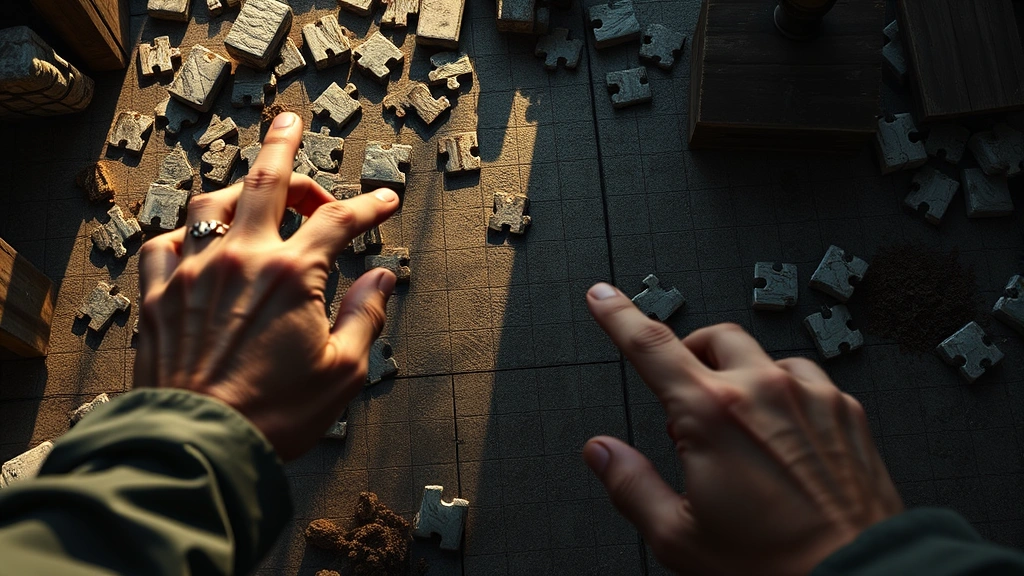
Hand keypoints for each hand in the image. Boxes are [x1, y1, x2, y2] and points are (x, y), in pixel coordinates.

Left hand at [135, 112, 400, 459]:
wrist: (199, 446)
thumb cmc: (275, 415)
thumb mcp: (343, 372)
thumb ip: (365, 315)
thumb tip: (383, 277)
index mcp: (292, 275)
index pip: (339, 220)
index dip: (369, 205)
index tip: (385, 201)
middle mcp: (241, 259)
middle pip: (266, 180)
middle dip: (283, 144)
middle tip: (289, 120)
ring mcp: (193, 272)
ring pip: (211, 204)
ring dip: (235, 186)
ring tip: (250, 185)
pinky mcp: (158, 296)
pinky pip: (164, 244)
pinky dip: (183, 234)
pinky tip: (195, 241)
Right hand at [583, 283, 902, 575]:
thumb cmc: (774, 565)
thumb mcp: (680, 537)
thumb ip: (631, 485)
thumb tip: (601, 452)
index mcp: (714, 414)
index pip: (650, 346)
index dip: (620, 316)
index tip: (604, 296)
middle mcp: (764, 391)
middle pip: (712, 338)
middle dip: (689, 356)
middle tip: (684, 400)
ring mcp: (811, 396)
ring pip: (762, 356)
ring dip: (739, 376)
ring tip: (738, 427)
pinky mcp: (846, 411)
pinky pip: (806, 378)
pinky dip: (784, 393)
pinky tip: (781, 434)